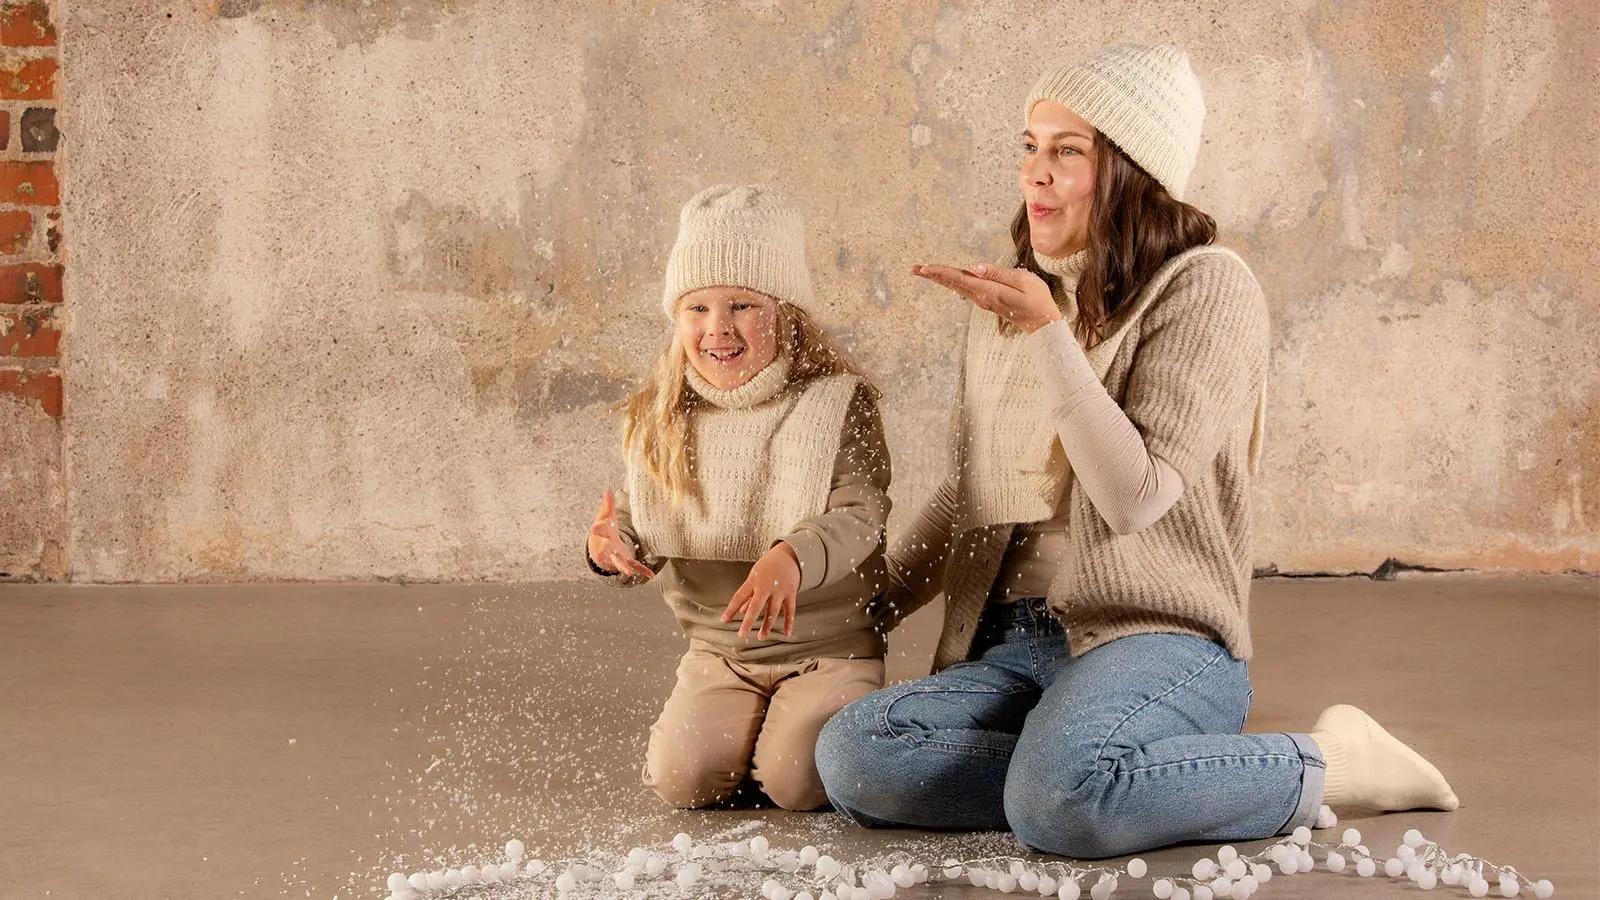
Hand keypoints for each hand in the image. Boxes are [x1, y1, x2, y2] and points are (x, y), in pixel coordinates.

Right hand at [587, 489, 652, 578]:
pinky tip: (651, 575)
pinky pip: (635, 566)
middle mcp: (609, 548)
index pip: (600, 530)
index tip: (594, 527)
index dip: (597, 528)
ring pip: (619, 563)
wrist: (602, 548)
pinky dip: (643, 571)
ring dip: (624, 567)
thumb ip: (608, 504)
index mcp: (604, 535)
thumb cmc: (605, 528)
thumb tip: (608, 489)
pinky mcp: (627, 560)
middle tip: (601, 554)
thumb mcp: (605, 516)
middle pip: (606, 550)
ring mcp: (618, 556)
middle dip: (604, 552)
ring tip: (628, 572)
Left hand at [721, 542, 801, 639]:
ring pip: (773, 611)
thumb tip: (739, 612)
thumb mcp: (754, 577)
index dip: (731, 609)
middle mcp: (766, 586)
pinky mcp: (791, 593)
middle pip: (756, 606)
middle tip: (741, 634)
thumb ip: (748, 596)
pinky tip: (786, 634)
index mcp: (753, 581)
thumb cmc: (767, 567)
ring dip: (767, 625)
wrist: (788, 555)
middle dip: (748, 621)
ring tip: (760, 637)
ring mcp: (779, 590)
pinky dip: (789, 623)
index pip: (739, 597)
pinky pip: (790, 610)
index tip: (723, 620)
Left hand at [912, 262, 1061, 332]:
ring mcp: (982, 300)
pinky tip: (944, 277)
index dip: (941, 272)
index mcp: (988, 291)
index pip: (960, 279)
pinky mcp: (985, 300)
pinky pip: (964, 288)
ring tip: (923, 270)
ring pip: (956, 286)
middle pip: (952, 283)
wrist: (1042, 322)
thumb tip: (975, 268)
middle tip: (913, 269)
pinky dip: (951, 281)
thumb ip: (998, 273)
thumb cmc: (1037, 299)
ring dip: (939, 277)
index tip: (924, 268)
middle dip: (933, 275)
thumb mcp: (1022, 281)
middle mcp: (981, 297)